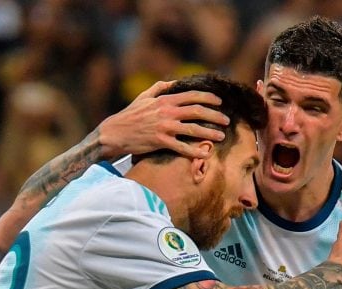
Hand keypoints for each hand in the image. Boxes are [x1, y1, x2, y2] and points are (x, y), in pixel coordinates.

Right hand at [99, 80, 229, 159]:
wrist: (115, 133)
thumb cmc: (129, 115)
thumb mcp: (143, 97)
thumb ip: (159, 87)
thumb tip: (173, 81)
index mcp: (165, 100)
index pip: (192, 96)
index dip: (209, 98)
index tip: (220, 102)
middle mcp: (167, 112)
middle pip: (198, 111)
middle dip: (215, 115)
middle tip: (227, 120)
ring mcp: (164, 127)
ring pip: (194, 129)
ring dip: (210, 132)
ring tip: (221, 136)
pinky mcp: (161, 141)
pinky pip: (182, 147)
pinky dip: (195, 151)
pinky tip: (205, 153)